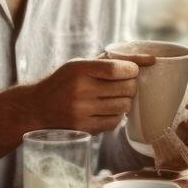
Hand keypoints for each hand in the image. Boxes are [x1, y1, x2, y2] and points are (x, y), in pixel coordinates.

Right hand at [28, 57, 151, 133]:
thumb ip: (111, 60)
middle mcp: (80, 90)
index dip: (132, 69)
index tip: (133, 70)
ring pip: (124, 106)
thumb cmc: (65, 81)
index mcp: (79, 69)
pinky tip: (108, 109)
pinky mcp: (84, 128)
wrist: (37, 106)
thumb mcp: (80, 64)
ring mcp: (82, 111)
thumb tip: (150, 59)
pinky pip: (115, 122)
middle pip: (125, 88)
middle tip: (127, 84)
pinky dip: (117, 115)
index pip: (116, 69)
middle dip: (132, 85)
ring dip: (126, 101)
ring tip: (117, 96)